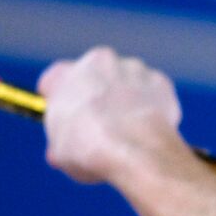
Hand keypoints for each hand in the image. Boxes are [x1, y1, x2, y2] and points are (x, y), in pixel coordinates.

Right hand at [36, 46, 183, 184]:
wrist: (135, 151)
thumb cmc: (91, 150)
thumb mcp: (62, 153)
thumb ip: (61, 142)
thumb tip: (61, 153)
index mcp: (64, 75)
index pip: (56, 80)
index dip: (60, 100)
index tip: (66, 115)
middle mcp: (99, 62)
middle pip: (95, 77)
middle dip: (98, 97)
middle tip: (101, 126)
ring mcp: (132, 69)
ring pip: (127, 83)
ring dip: (127, 100)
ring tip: (129, 133)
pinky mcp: (160, 82)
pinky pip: (154, 95)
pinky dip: (153, 109)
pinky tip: (150, 131)